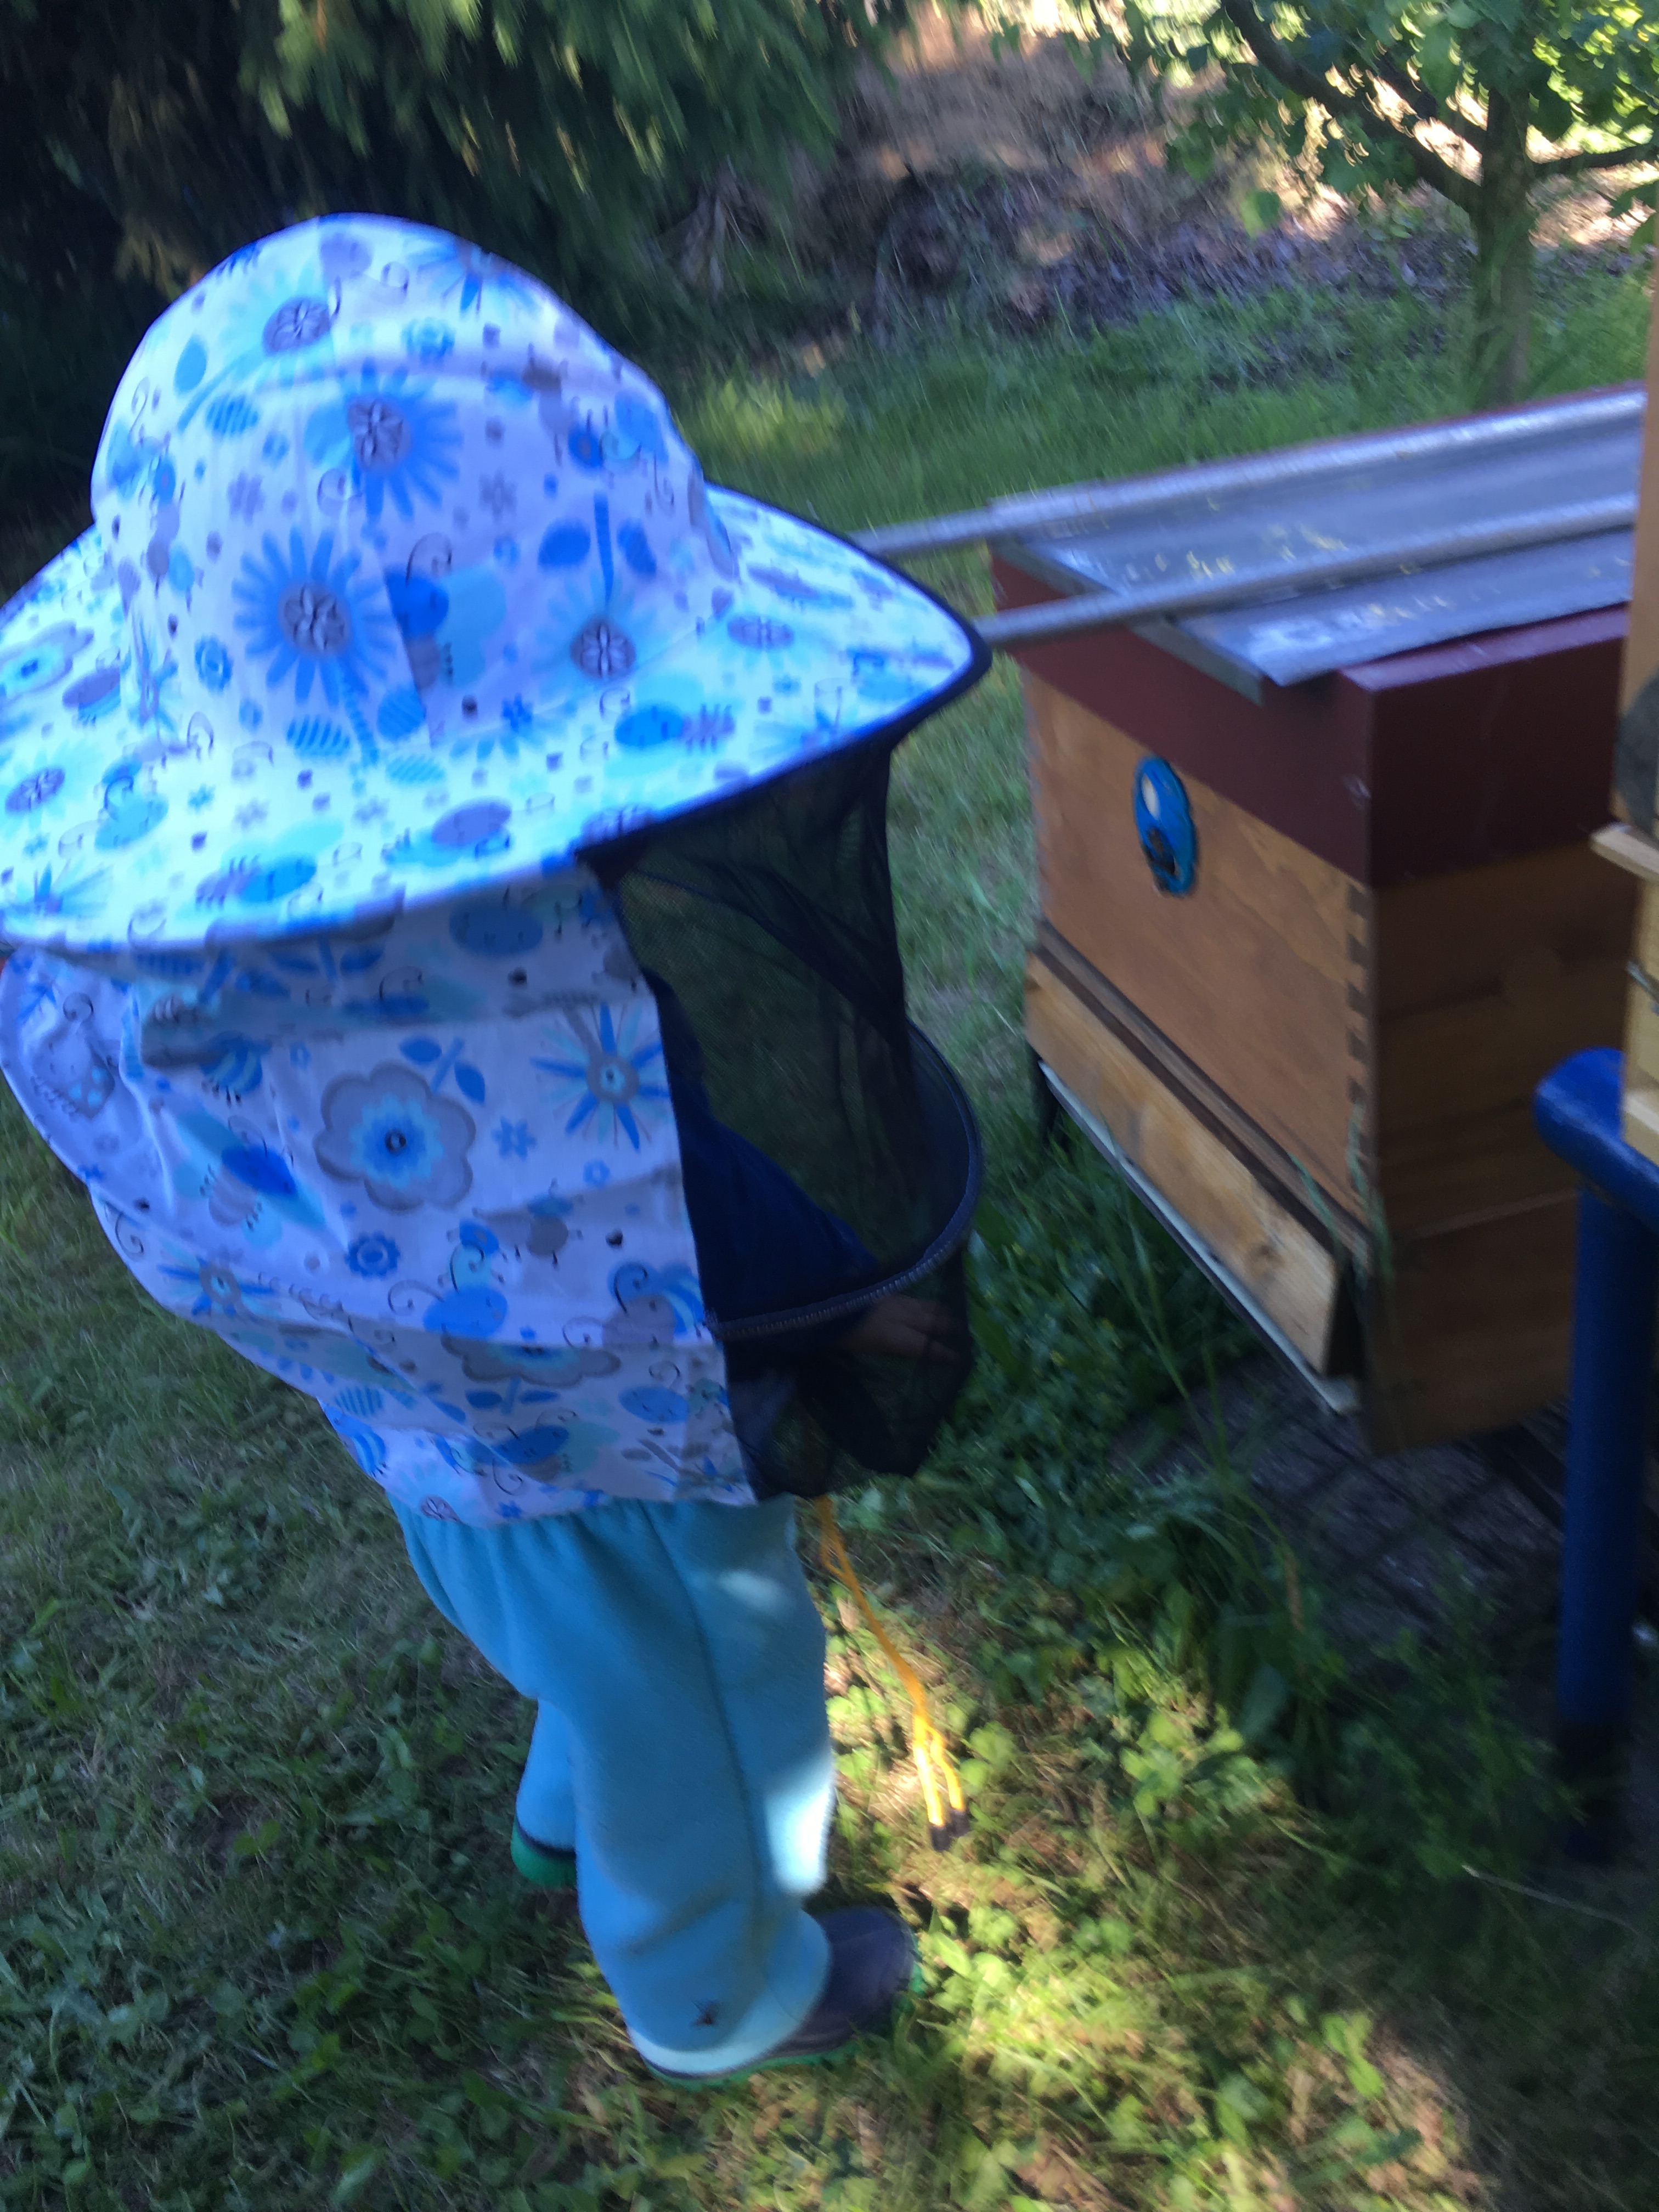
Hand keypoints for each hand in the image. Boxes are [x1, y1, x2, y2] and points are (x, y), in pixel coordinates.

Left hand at [837, 1295, 958, 1364]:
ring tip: (952, 1315)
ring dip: (941, 1312)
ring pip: (926, 1306)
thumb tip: (915, 1349)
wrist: (827, 1304)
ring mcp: (896, 1300)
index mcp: (895, 1336)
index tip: (958, 1358)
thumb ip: (895, 1349)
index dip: (943, 1353)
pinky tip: (928, 1305)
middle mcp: (901, 1316)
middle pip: (932, 1322)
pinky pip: (915, 1299)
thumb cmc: (845, 1335)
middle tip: (964, 1331)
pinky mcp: (889, 1291)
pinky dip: (927, 1303)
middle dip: (949, 1327)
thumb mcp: (871, 1350)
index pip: (926, 1346)